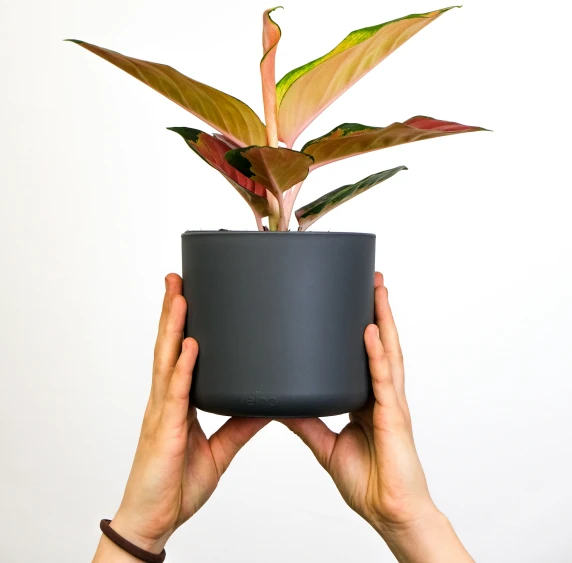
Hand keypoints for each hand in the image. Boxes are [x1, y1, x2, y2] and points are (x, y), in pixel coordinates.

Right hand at [94, 273, 269, 559]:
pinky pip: (177, 394)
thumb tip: (269, 405)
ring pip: (167, 360)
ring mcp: (163, 412)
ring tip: (180, 294)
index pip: (178, 352)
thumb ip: (241, 426)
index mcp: (176, 401)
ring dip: (173, 325)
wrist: (154, 521)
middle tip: (177, 276)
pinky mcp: (167, 431)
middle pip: (168, 346)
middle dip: (171, 310)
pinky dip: (184, 367)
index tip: (187, 293)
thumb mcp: (219, 450)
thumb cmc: (176, 484)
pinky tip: (191, 344)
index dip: (180, 322)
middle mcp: (166, 400)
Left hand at [279, 272, 472, 562]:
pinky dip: (376, 353)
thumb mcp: (327, 446)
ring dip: (383, 318)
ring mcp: (391, 403)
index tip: (354, 297)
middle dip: (377, 309)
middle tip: (370, 277)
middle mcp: (382, 394)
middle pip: (382, 343)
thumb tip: (279, 404)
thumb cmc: (370, 483)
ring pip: (388, 352)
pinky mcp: (393, 417)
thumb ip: (306, 423)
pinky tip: (370, 330)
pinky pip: (382, 380)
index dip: (364, 325)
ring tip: (375, 288)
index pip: (366, 353)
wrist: (390, 514)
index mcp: (369, 399)